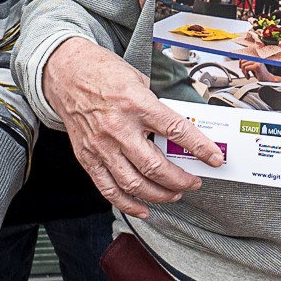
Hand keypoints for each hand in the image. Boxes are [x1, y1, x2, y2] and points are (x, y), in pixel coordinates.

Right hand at [43, 37, 221, 218]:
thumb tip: (180, 130)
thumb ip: (157, 107)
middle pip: (155, 167)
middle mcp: (118, 127)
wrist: (66, 73)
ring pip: (134, 183)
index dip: (200, 148)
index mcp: (136, 104)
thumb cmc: (103, 73)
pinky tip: (144, 208)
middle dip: (181, 180)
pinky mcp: (87, 157)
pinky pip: (109, 189)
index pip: (176, 130)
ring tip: (174, 194)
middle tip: (193, 182)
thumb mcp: (138, 80)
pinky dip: (128, 204)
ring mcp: (101, 145)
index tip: (214, 158)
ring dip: (160, 195)